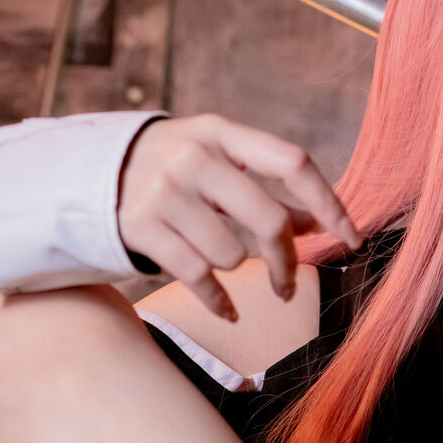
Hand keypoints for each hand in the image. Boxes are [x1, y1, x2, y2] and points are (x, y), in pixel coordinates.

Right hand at [117, 114, 360, 319]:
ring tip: (221, 261)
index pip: (292, 163)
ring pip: (232, 255)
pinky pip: (200, 279)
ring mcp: (164, 193)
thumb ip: (265, 188)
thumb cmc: (175, 170)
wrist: (91, 174)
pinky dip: (220, 302)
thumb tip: (318, 223)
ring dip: (237, 269)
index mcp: (221, 133)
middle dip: (285, 261)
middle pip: (267, 220)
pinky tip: (228, 310)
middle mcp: (192, 158)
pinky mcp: (142, 229)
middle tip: (287, 284)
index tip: (351, 237)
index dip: (329, 203)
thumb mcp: (217, 163)